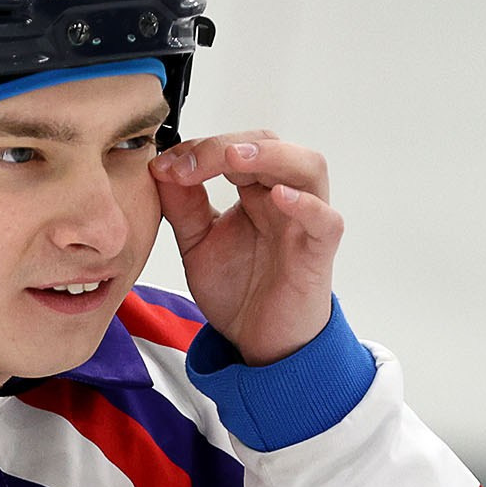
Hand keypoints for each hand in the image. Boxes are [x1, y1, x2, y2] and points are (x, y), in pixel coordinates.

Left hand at [150, 131, 341, 366]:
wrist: (258, 342)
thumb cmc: (239, 290)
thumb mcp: (197, 243)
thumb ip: (182, 206)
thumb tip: (160, 167)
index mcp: (254, 190)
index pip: (235, 147)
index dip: (199, 149)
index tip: (163, 167)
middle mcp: (282, 197)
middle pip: (268, 145)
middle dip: (223, 146)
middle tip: (185, 164)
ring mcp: (304, 222)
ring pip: (307, 167)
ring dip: (270, 156)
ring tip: (232, 159)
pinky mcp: (318, 253)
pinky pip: (325, 220)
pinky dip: (306, 204)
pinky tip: (279, 196)